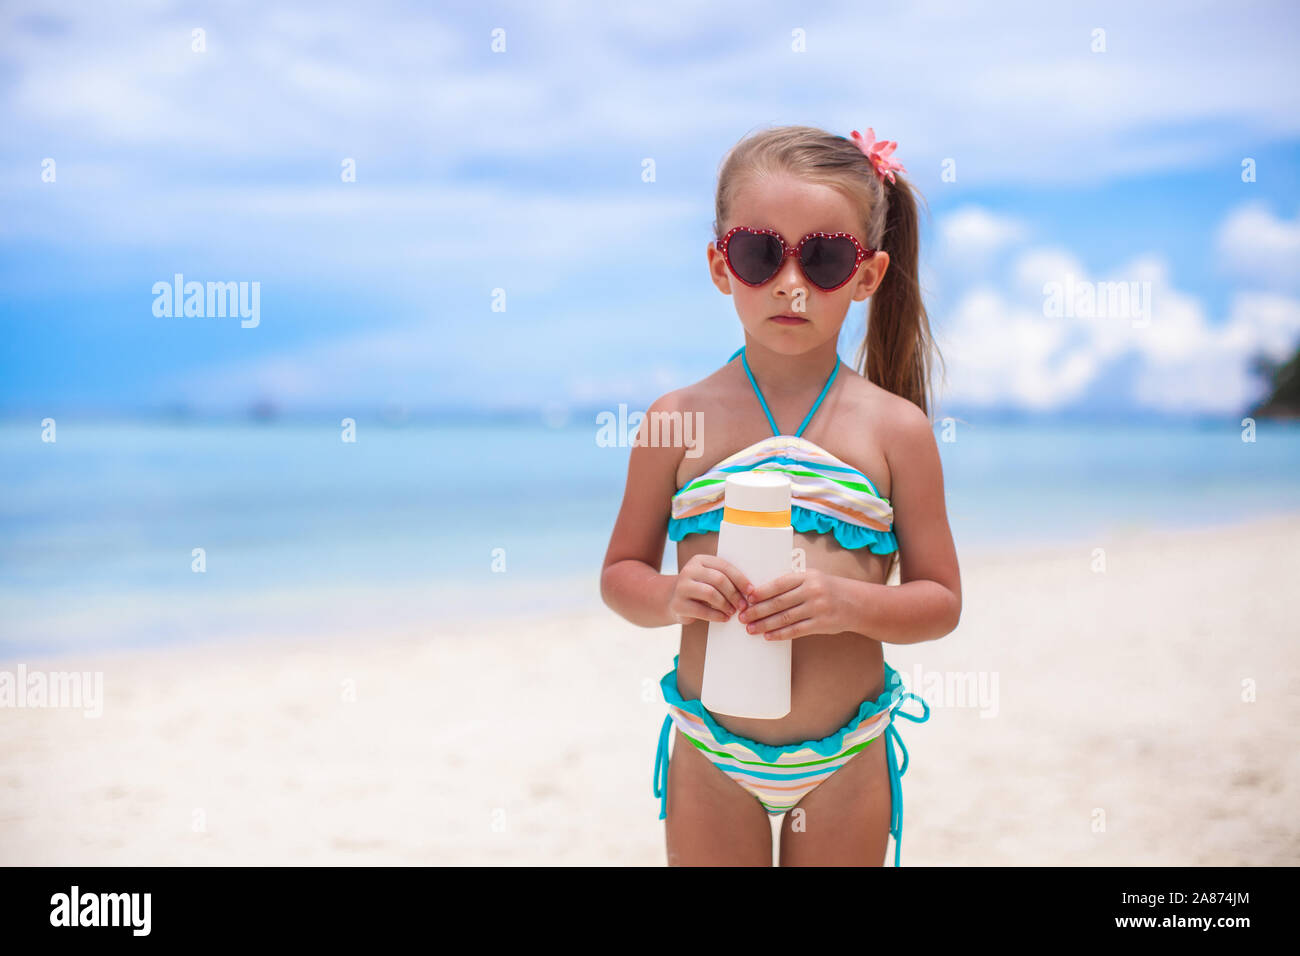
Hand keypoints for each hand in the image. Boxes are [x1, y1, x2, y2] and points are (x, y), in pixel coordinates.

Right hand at [668, 554, 754, 624]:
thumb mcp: (709, 578)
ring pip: (710, 593)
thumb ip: (724, 579)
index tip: (751, 591)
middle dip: (734, 594)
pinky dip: (716, 616)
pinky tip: (724, 618)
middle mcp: (689, 570)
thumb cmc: (699, 589)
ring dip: (726, 604)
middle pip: (718, 579)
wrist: (671, 600)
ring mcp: (682, 587)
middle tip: (743, 605)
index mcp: (699, 560)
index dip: (740, 579)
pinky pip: (702, 610)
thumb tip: (750, 591)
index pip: (724, 566)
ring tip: (733, 612)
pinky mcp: (678, 604)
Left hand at [736, 568, 850, 640]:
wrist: (856, 603)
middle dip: (757, 611)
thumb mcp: (812, 578)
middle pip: (778, 602)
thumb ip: (791, 583)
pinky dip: (780, 634)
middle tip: (742, 617)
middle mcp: (812, 590)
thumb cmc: (827, 589)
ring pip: (785, 618)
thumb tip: (760, 592)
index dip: (761, 592)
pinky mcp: (821, 624)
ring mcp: (817, 608)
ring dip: (765, 624)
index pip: (779, 584)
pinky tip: (768, 636)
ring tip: (751, 629)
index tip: (746, 599)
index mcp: (807, 576)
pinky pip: (796, 630)